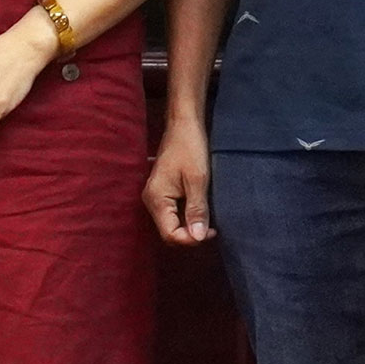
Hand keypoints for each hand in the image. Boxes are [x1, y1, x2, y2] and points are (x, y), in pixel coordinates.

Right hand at [147, 117, 214, 242]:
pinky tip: (201, 208)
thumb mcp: (197, 180)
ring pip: (172, 223)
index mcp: (156, 199)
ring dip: (190, 225)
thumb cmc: (190, 147)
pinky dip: (187, 215)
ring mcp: (156, 196)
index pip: (170, 234)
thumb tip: (198, 238)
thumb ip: (196, 210)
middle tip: (213, 226)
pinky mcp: (163, 192)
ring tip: (209, 218)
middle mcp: (151, 201)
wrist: (183, 124)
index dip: (191, 239)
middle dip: (191, 234)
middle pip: (169, 232)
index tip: (212, 231)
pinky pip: (173, 212)